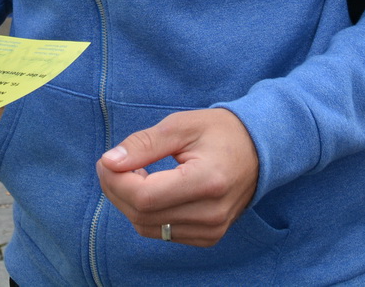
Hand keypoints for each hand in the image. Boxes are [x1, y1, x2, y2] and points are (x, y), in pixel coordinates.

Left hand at [95, 108, 259, 247]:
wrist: (259, 150)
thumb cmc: (219, 132)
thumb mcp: (180, 126)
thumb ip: (143, 145)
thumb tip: (108, 162)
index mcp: (207, 181)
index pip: (145, 196)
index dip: (116, 181)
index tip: (106, 160)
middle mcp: (211, 213)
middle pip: (142, 215)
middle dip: (116, 189)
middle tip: (111, 164)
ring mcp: (211, 230)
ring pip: (147, 227)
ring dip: (129, 202)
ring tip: (131, 173)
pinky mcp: (208, 237)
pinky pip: (161, 232)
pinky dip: (145, 213)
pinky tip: (149, 189)